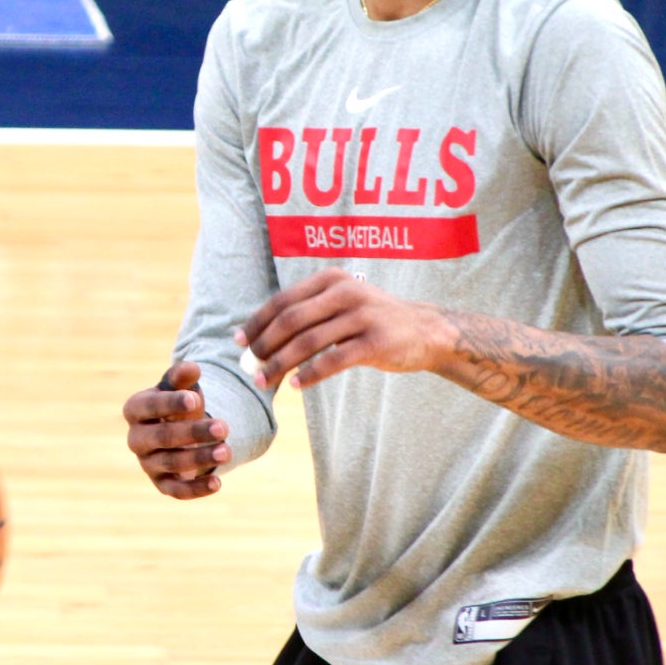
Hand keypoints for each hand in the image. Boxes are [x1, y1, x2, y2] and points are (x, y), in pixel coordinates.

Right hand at [123, 359, 229, 499]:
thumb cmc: (180, 404)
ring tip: (227, 451)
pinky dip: (196, 489)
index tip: (196, 399)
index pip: (149, 407)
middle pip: (162, 437)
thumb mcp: (182, 387)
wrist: (182, 431)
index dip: (171, 403)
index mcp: (135, 410)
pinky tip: (217, 483)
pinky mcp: (162, 484)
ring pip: (171, 463)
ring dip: (200, 458)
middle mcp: (136, 438)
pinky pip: (176, 490)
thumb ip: (183, 377)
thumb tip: (192, 368)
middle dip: (193, 433)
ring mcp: (147, 463)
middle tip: (224, 427)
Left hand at [237, 267, 442, 389]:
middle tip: (249, 366)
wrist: (425, 331)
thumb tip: (260, 338)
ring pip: (309, 341)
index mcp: (331, 279)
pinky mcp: (376, 342)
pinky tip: (296, 385)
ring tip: (264, 381)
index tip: (239, 342)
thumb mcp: (342, 303)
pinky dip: (310, 374)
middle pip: (292, 320)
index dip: (258, 322)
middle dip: (265, 345)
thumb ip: (309, 313)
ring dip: (281, 363)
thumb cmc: (372, 320)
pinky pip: (334, 360)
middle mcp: (345, 292)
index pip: (284, 300)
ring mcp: (362, 316)